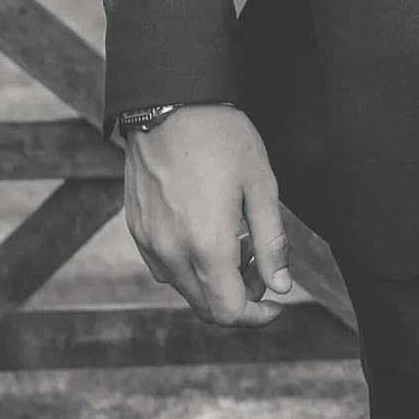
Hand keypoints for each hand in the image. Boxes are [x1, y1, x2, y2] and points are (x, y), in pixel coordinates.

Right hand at [123, 103, 294, 326]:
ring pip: (184, 288)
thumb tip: (282, 287)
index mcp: (206, 246)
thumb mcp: (261, 187)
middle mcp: (171, 252)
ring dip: (213, 281)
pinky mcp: (136, 228)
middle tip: (259, 264)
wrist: (167, 103)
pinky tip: (205, 231)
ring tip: (235, 241)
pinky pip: (164, 266)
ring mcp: (149, 242)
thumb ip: (271, 243)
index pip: (229, 312)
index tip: (276, 300)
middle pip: (205, 307)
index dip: (257, 316)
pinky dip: (189, 265)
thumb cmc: (221, 138)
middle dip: (238, 298)